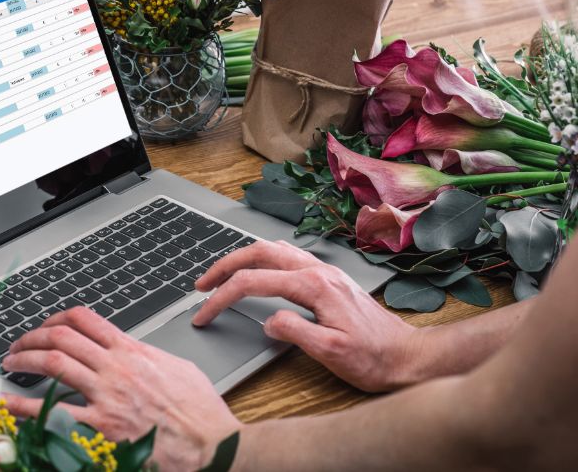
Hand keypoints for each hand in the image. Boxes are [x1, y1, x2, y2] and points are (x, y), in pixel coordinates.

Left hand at [2, 307, 238, 469]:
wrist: (212, 445)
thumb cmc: (200, 411)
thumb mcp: (176, 366)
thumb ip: (146, 355)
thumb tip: (131, 351)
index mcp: (132, 351)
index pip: (85, 319)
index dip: (56, 318)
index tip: (45, 326)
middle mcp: (115, 368)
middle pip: (61, 337)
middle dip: (32, 337)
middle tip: (18, 346)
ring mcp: (106, 396)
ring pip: (53, 363)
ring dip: (25, 359)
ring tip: (11, 363)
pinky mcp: (100, 428)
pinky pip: (53, 412)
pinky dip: (25, 407)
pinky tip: (9, 405)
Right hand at [193, 239, 419, 392]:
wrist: (407, 357)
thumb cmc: (374, 359)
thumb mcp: (331, 352)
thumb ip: (295, 332)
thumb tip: (268, 320)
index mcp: (313, 286)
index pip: (252, 282)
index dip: (221, 297)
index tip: (204, 313)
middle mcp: (318, 270)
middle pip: (258, 252)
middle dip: (223, 265)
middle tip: (201, 285)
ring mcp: (324, 271)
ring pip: (272, 249)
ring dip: (242, 258)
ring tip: (221, 275)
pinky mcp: (328, 278)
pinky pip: (287, 256)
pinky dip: (262, 259)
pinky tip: (257, 272)